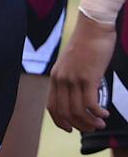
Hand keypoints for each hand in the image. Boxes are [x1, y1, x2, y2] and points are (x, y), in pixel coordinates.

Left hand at [47, 13, 113, 132]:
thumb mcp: (72, 63)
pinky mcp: (87, 76)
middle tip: (93, 128)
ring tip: (101, 122)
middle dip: (80, 125)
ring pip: (78, 111)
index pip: (52, 106)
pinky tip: (105, 113)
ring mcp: (73, 77)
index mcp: (55, 75)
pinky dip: (98, 113)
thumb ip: (72, 79)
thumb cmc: (86, 44)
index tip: (72, 129)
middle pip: (66, 113)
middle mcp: (61, 78)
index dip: (61, 122)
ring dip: (91, 122)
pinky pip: (90, 104)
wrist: (93, 26)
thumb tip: (79, 99)